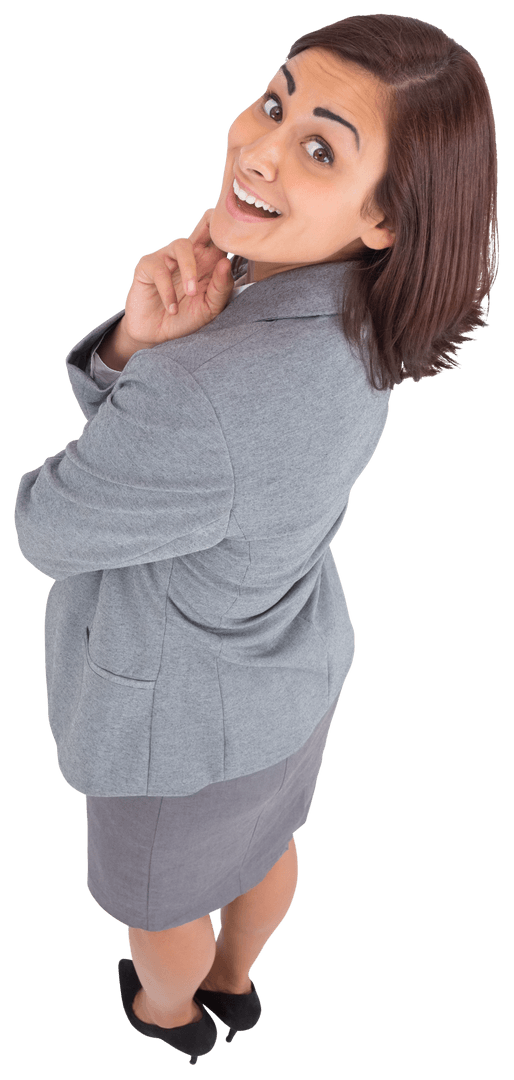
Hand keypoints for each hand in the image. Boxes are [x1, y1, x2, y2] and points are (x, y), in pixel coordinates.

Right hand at [122, 209, 234, 346]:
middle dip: (215, 224)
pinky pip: (160, 270)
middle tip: (221, 243)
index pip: (224, 236)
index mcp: (210, 260)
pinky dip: (167, 291)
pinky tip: (172, 309)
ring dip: (189, 270)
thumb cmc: (186, 317)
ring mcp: (168, 256)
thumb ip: (221, 288)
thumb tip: (225, 262)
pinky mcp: (148, 265)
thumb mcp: (210, 307)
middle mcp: (191, 253)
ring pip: (182, 245)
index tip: (244, 245)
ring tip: (191, 294)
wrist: (157, 334)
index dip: (234, 233)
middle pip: (206, 222)